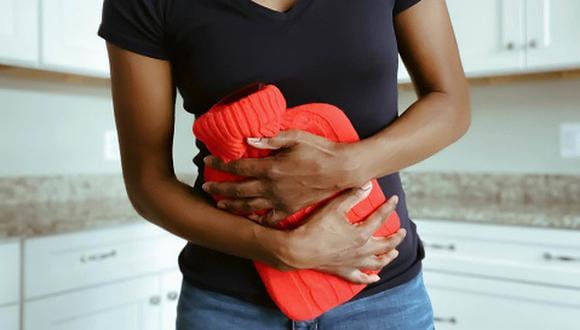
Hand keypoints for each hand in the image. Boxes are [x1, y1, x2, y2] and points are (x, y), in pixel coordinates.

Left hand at [202, 130, 366, 225]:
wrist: (342, 170)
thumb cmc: (320, 150)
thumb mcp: (295, 137)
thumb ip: (270, 140)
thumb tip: (248, 140)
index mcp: (271, 167)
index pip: (237, 167)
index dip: (220, 164)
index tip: (209, 161)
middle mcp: (272, 187)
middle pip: (238, 189)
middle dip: (219, 187)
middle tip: (205, 186)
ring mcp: (281, 200)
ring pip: (249, 206)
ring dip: (232, 204)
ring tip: (219, 203)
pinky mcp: (291, 209)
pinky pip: (270, 218)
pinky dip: (257, 219)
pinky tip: (248, 218)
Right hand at [270, 184, 404, 283]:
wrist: (300, 250)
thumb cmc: (316, 228)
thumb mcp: (335, 207)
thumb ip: (353, 196)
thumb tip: (368, 186)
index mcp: (362, 233)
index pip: (380, 217)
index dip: (389, 207)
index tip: (394, 199)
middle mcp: (362, 250)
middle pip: (385, 244)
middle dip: (396, 237)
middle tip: (402, 232)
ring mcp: (354, 262)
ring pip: (377, 262)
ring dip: (388, 257)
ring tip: (393, 253)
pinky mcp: (344, 271)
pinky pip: (360, 278)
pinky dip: (370, 278)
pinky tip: (375, 277)